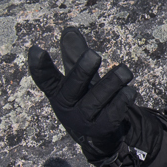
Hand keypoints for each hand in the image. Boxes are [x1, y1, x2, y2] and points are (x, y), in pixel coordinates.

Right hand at [28, 27, 137, 156]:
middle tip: (94, 55)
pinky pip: (113, 113)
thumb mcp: (78, 78)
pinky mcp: (103, 129)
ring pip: (97, 99)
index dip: (39, 66)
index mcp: (58, 92)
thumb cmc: (85, 99)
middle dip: (83, 71)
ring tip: (125, 71)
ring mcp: (85, 120)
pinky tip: (130, 90)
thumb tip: (69, 30)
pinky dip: (123, 100)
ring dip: (113, 82)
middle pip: (73, 87)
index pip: (45, 79)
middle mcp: (68, 107)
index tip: (36, 49)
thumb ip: (74, 55)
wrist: (99, 136)